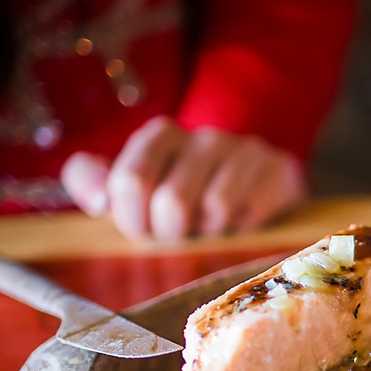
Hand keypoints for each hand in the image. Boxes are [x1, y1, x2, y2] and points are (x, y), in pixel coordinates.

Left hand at [61, 116, 306, 239]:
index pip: (131, 181)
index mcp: (162, 135)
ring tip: (210, 229)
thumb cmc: (181, 189)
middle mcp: (205, 137)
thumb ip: (90, 181)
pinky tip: (239, 224)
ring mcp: (246, 152)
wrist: (251, 178)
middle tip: (179, 235)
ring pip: (216, 209)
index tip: (141, 229)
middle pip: (173, 202)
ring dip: (209, 234)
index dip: (132, 218)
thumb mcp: (131, 183)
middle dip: (171, 233)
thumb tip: (96, 199)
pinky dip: (241, 232)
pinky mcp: (279, 171)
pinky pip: (252, 216)